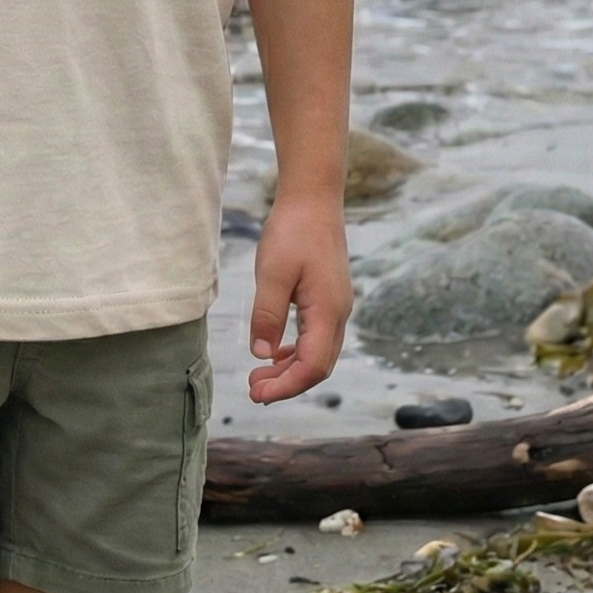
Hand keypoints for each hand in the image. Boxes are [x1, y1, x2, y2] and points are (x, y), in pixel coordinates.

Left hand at [247, 194, 350, 403]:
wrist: (314, 198)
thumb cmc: (293, 231)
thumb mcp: (273, 273)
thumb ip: (267, 315)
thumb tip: (261, 354)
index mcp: (328, 312)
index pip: (312, 367)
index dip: (286, 386)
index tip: (258, 394)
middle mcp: (338, 314)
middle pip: (318, 365)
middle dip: (287, 383)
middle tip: (254, 390)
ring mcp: (336, 305)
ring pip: (318, 352)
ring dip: (290, 368)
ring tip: (260, 375)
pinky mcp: (328, 297)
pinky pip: (316, 336)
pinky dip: (296, 350)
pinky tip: (275, 351)